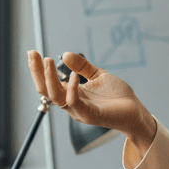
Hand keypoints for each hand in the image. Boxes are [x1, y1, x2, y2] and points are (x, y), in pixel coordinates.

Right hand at [27, 51, 155, 144]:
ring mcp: (79, 111)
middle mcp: (71, 104)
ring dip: (50, 78)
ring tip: (48, 61)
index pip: (48, 83)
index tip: (32, 52)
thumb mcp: (98, 75)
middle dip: (37, 72)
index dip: (39, 69)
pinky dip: (72, 88)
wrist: (135, 111)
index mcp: (71, 94)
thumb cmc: (117, 96)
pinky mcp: (90, 115)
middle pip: (46, 90)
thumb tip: (65, 54)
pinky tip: (74, 75)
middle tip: (33, 54)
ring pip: (56, 96)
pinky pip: (74, 103)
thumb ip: (83, 67)